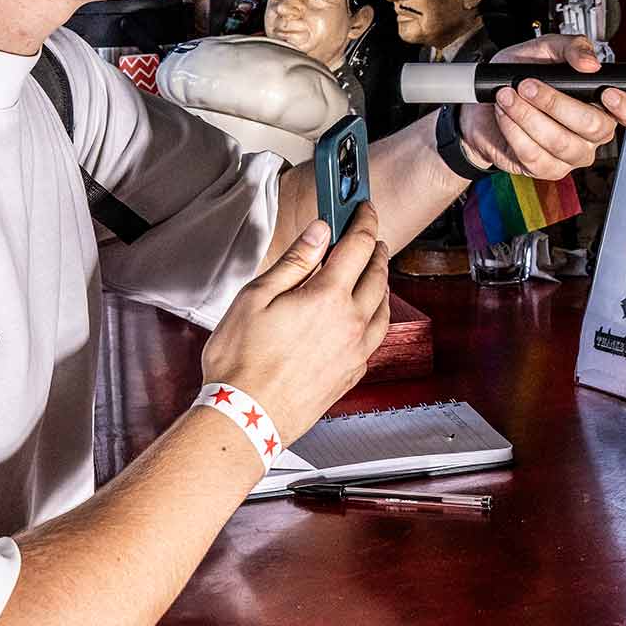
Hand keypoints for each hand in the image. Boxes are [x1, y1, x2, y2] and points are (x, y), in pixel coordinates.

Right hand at [202, 205, 391, 434]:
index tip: (364, 208)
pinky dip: (375, 315)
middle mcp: (352, 322)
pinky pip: (376, 336)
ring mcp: (356, 351)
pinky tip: (364, 315)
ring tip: (372, 271)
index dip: (364, 221)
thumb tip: (318, 232)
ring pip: (383, 306)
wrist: (246, 417)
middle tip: (370, 235)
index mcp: (329, 297)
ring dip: (381, 282)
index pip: (357, 246)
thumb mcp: (256, 298)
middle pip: (377, 274)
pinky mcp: (352, 373)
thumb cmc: (242, 362)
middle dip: (376, 248)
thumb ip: (294, 262)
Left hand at [456, 34, 625, 178]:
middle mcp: (594, 134)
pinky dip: (515, 131)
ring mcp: (572, 155)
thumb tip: (590, 62)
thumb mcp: (544, 50)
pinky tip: (506, 115)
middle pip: (594, 127)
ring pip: (561, 142)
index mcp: (605, 105)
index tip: (608, 95)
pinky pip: (535, 155)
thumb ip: (571, 47)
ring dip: (528, 115)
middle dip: (555, 102)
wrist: (483, 105)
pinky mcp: (547, 169)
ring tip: (508, 96)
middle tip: (528, 84)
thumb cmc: (518, 77)